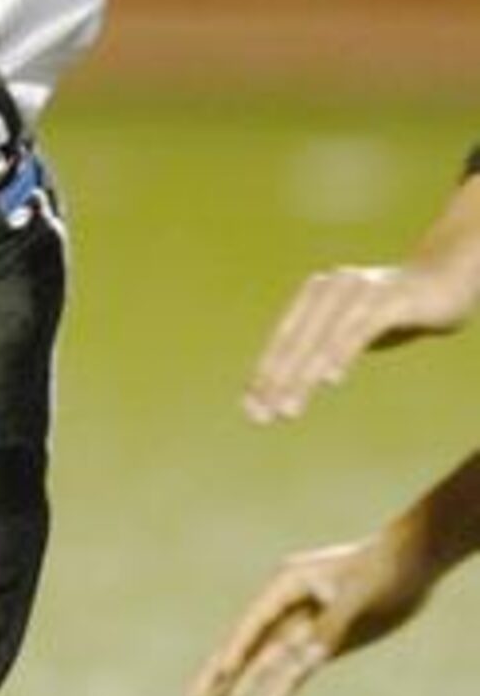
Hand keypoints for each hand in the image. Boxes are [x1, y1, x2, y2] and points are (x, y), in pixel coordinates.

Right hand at [186, 527, 431, 695]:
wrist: (408, 563)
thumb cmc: (383, 570)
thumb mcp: (358, 595)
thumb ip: (331, 625)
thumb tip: (309, 657)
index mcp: (287, 584)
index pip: (254, 622)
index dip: (238, 647)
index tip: (223, 671)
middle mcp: (285, 607)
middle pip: (245, 646)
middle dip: (217, 675)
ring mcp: (301, 627)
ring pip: (262, 665)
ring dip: (239, 692)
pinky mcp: (320, 645)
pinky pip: (292, 674)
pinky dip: (277, 695)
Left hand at [243, 260, 478, 422]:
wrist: (446, 279)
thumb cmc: (394, 311)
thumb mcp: (354, 331)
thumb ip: (326, 352)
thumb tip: (289, 386)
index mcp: (314, 294)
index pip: (283, 339)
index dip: (266, 373)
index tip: (249, 408)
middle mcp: (330, 287)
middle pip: (296, 341)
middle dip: (276, 381)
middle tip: (261, 416)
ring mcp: (359, 289)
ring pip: (323, 339)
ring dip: (303, 377)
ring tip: (287, 409)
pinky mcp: (390, 298)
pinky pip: (360, 328)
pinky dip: (341, 353)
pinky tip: (330, 379)